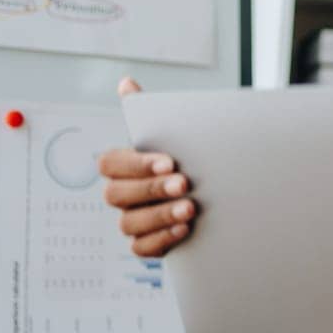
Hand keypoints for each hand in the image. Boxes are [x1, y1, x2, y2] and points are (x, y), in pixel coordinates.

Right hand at [99, 77, 195, 257]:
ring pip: (129, 223)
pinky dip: (160, 240)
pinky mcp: (148, 244)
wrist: (222, 194)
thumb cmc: (191, 160)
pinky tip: (184, 230)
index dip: (137, 163)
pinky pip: (141, 249)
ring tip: (190, 208)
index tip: (170, 160)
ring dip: (160, 215)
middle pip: (117, 194)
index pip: (111, 163)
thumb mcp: (179, 136)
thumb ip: (150, 111)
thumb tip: (126, 83)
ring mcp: (134, 220)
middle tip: (184, 183)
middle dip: (152, 188)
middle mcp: (124, 194)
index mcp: (126, 166)